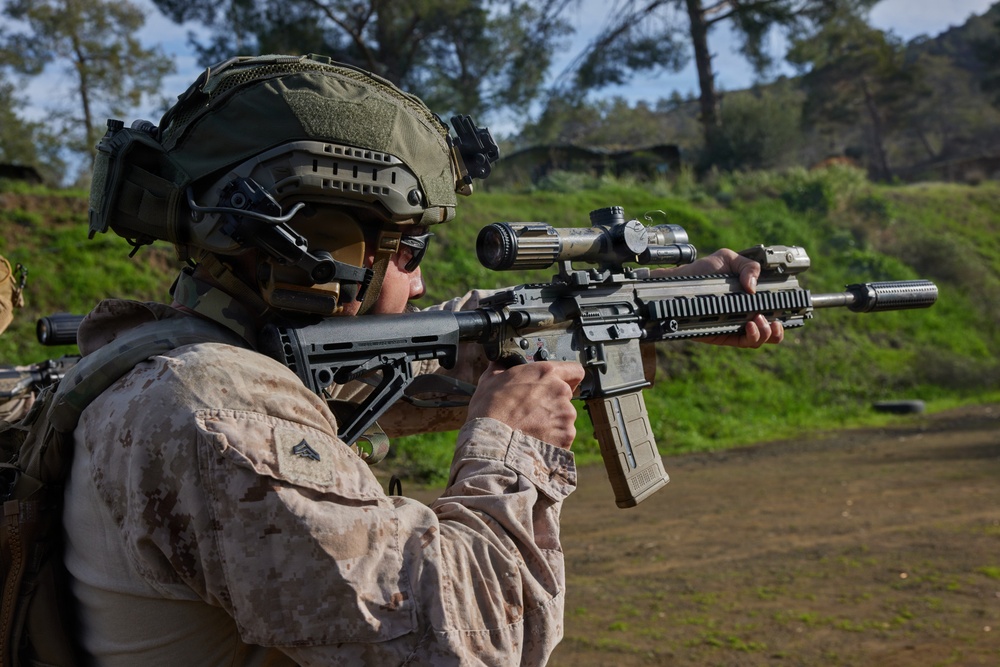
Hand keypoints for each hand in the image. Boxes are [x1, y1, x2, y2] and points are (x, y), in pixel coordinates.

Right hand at [467, 361, 584, 448]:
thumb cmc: (489, 411)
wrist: (493, 444)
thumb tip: (499, 360)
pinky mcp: (566, 436)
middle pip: (567, 395)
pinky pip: (563, 436)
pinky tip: (535, 440)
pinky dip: (553, 438)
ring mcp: (566, 415)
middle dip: (553, 402)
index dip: (568, 377)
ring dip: (553, 421)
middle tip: (533, 410)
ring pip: (565, 417)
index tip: (558, 384)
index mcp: (545, 373)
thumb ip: (502, 366)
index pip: (574, 370)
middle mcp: (560, 391)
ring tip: (532, 428)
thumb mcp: (489, 379)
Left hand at [651, 248, 783, 348]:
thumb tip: (754, 287)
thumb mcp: (727, 259)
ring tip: (758, 320)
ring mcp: (735, 326)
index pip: (775, 309)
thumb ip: (747, 266)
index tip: (789, 308)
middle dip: (778, 330)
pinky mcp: (723, 335)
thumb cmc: (703, 271)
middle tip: (773, 320)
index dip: (785, 312)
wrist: (678, 283)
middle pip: (771, 331)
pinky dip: (751, 337)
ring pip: (759, 340)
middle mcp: (746, 313)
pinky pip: (742, 342)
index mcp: (751, 297)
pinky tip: (749, 325)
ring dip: (765, 333)